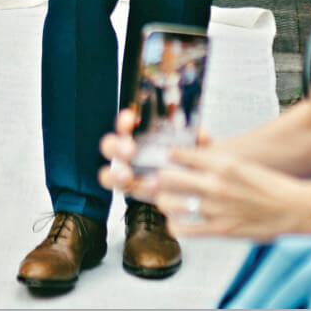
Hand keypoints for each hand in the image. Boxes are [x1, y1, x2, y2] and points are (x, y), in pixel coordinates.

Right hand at [98, 108, 212, 203]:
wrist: (186, 186)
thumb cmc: (182, 160)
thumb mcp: (190, 147)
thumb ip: (194, 141)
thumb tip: (202, 137)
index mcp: (138, 135)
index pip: (125, 124)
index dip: (124, 120)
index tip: (130, 119)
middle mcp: (126, 152)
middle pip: (110, 145)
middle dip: (117, 146)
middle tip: (130, 150)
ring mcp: (124, 172)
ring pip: (108, 172)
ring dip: (114, 173)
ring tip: (127, 176)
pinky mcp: (130, 190)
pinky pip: (122, 192)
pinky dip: (130, 190)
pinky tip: (144, 189)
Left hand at [150, 147, 310, 239]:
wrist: (294, 208)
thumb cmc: (270, 185)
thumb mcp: (241, 163)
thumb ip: (215, 160)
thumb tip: (195, 153)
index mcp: (222, 163)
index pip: (179, 153)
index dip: (169, 155)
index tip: (166, 158)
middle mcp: (215, 183)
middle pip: (166, 175)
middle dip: (160, 177)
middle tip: (159, 179)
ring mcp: (215, 208)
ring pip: (169, 202)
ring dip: (164, 200)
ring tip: (167, 199)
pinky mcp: (220, 230)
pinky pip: (184, 229)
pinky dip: (175, 225)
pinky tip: (177, 221)